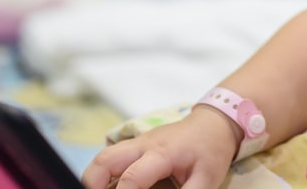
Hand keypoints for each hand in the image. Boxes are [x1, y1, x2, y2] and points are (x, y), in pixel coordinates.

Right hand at [81, 108, 238, 188]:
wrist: (214, 124)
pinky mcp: (136, 145)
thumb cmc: (211, 151)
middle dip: (92, 184)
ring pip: (104, 156)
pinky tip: (111, 188)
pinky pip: (112, 158)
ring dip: (95, 178)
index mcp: (162, 153)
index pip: (132, 177)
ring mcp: (138, 143)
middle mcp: (144, 145)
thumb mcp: (206, 180)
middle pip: (105, 160)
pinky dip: (105, 174)